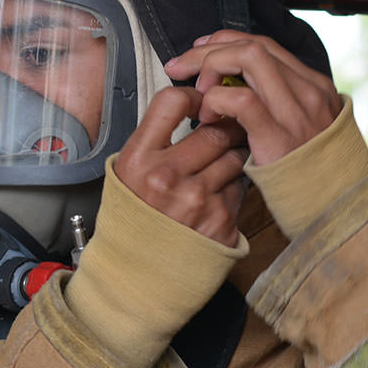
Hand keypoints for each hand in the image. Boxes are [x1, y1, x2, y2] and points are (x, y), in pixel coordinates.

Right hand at [113, 87, 248, 246]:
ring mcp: (197, 200)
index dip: (192, 96)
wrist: (138, 272)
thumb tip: (188, 103)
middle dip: (223, 126)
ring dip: (233, 154)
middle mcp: (167, 178)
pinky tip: (217, 194)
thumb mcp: (126, 172)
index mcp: (138, 160)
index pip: (172, 103)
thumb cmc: (134, 217)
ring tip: (218, 164)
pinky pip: (241, 186)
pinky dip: (234, 185)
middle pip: (215, 129)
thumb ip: (154, 139)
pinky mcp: (221, 220)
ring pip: (235, 155)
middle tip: (223, 129)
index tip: (198, 102)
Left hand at [164, 30, 341, 165]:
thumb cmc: (306, 170)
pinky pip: (241, 100)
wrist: (332, 207)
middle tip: (179, 67)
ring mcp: (296, 111)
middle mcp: (309, 91)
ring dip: (211, 67)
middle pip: (251, 45)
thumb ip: (275, 102)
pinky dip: (216, 100)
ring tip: (196, 92)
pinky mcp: (279, 136)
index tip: (198, 51)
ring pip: (249, 58)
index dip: (225, 41)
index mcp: (313, 86)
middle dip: (208, 51)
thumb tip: (229, 85)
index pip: (263, 44)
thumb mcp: (299, 127)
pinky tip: (206, 117)